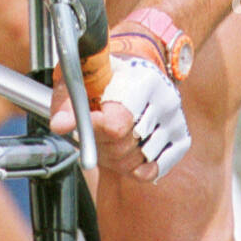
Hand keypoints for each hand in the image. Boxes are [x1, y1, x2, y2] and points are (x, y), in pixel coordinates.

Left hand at [50, 55, 190, 180]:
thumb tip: (59, 125)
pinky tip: (126, 150)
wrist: (137, 70)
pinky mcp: (182, 138)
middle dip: (100, 144)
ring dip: (114, 158)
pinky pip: (153, 171)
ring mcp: (175, 121)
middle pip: (122, 147)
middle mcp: (166, 101)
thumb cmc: (106, 74)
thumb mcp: (81, 77)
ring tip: (109, 136)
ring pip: (135, 163)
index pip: (116, 125)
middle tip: (93, 129)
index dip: (93, 132)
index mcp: (142, 82)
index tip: (76, 131)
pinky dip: (134, 169)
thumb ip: (68, 100)